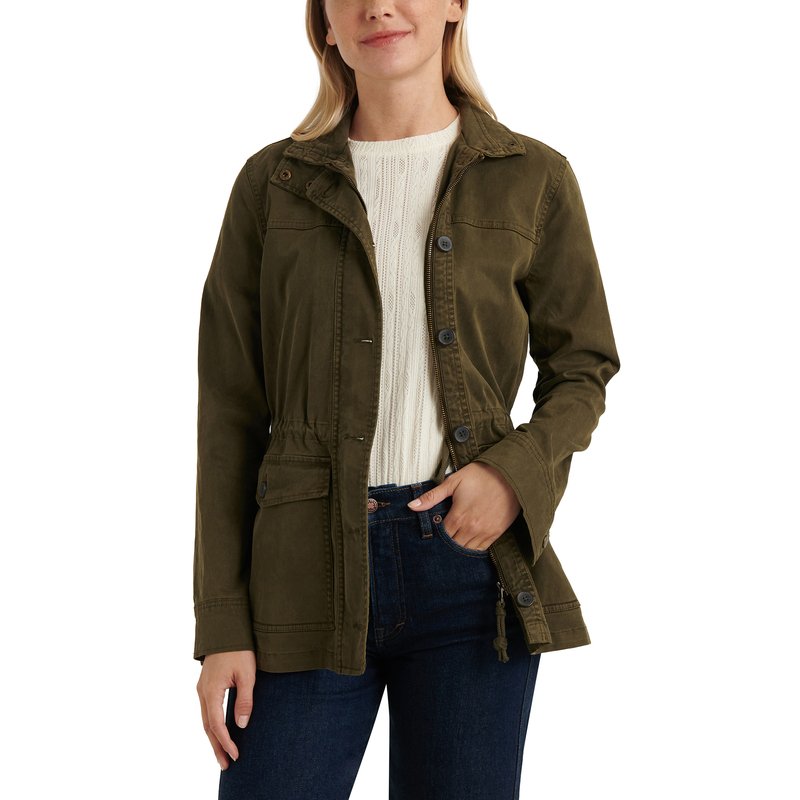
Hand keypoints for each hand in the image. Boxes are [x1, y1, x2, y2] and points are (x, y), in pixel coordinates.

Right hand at [196, 650, 255, 769]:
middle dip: (216, 747)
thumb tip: (241, 725)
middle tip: (226, 765)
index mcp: (211, 691)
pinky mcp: (205, 685)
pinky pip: (207, 711)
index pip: (217, 725)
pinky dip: (212, 725)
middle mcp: (202, 692)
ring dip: (214, 738)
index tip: (236, 755)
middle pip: (208, 727)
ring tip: (223, 754)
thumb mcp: (247, 674)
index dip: (226, 742)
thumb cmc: (239, 649)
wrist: (226, 628)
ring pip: (206, 720)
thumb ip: (244, 699)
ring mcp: (202, 689)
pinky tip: (219, 732)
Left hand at [407, 462, 520, 550]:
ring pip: (467, 550)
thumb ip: (432, 496)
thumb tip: (412, 507)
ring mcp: (485, 533)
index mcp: (459, 517)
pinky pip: (482, 549)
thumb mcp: (454, 481)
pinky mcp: (497, 533)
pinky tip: (468, 543)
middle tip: (441, 541)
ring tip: (454, 542)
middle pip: (453, 546)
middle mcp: (471, 529)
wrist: (510, 475)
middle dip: (446, 544)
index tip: (433, 533)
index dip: (436, 536)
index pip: (441, 536)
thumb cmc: (481, 476)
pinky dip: (473, 548)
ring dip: (459, 548)